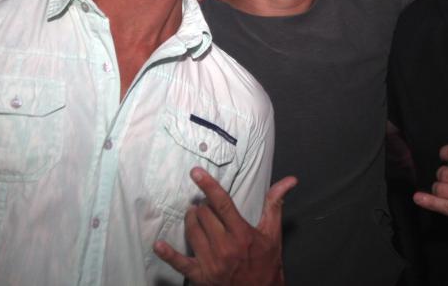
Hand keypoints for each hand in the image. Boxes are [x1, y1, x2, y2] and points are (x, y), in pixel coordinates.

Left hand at [154, 167, 296, 285]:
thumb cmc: (267, 262)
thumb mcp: (273, 233)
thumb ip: (275, 204)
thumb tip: (289, 180)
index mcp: (242, 233)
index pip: (222, 203)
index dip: (208, 185)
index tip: (196, 172)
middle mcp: (225, 246)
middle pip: (203, 214)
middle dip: (204, 206)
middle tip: (207, 207)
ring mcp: (211, 262)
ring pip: (192, 231)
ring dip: (191, 220)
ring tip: (195, 216)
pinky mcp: (201, 276)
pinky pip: (181, 263)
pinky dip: (168, 254)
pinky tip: (158, 245)